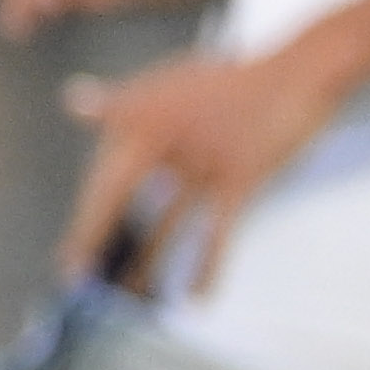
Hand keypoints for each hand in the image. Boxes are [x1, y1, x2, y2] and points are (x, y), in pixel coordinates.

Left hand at [56, 38, 357, 298]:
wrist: (298, 71)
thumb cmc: (233, 82)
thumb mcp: (170, 83)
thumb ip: (121, 102)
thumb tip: (72, 101)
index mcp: (141, 114)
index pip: (103, 174)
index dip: (87, 217)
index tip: (72, 253)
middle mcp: (163, 136)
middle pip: (115, 197)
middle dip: (92, 240)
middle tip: (77, 278)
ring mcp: (202, 159)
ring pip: (164, 223)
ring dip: (146, 264)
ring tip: (131, 297)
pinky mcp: (241, 177)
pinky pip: (218, 233)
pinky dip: (207, 267)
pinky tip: (195, 298)